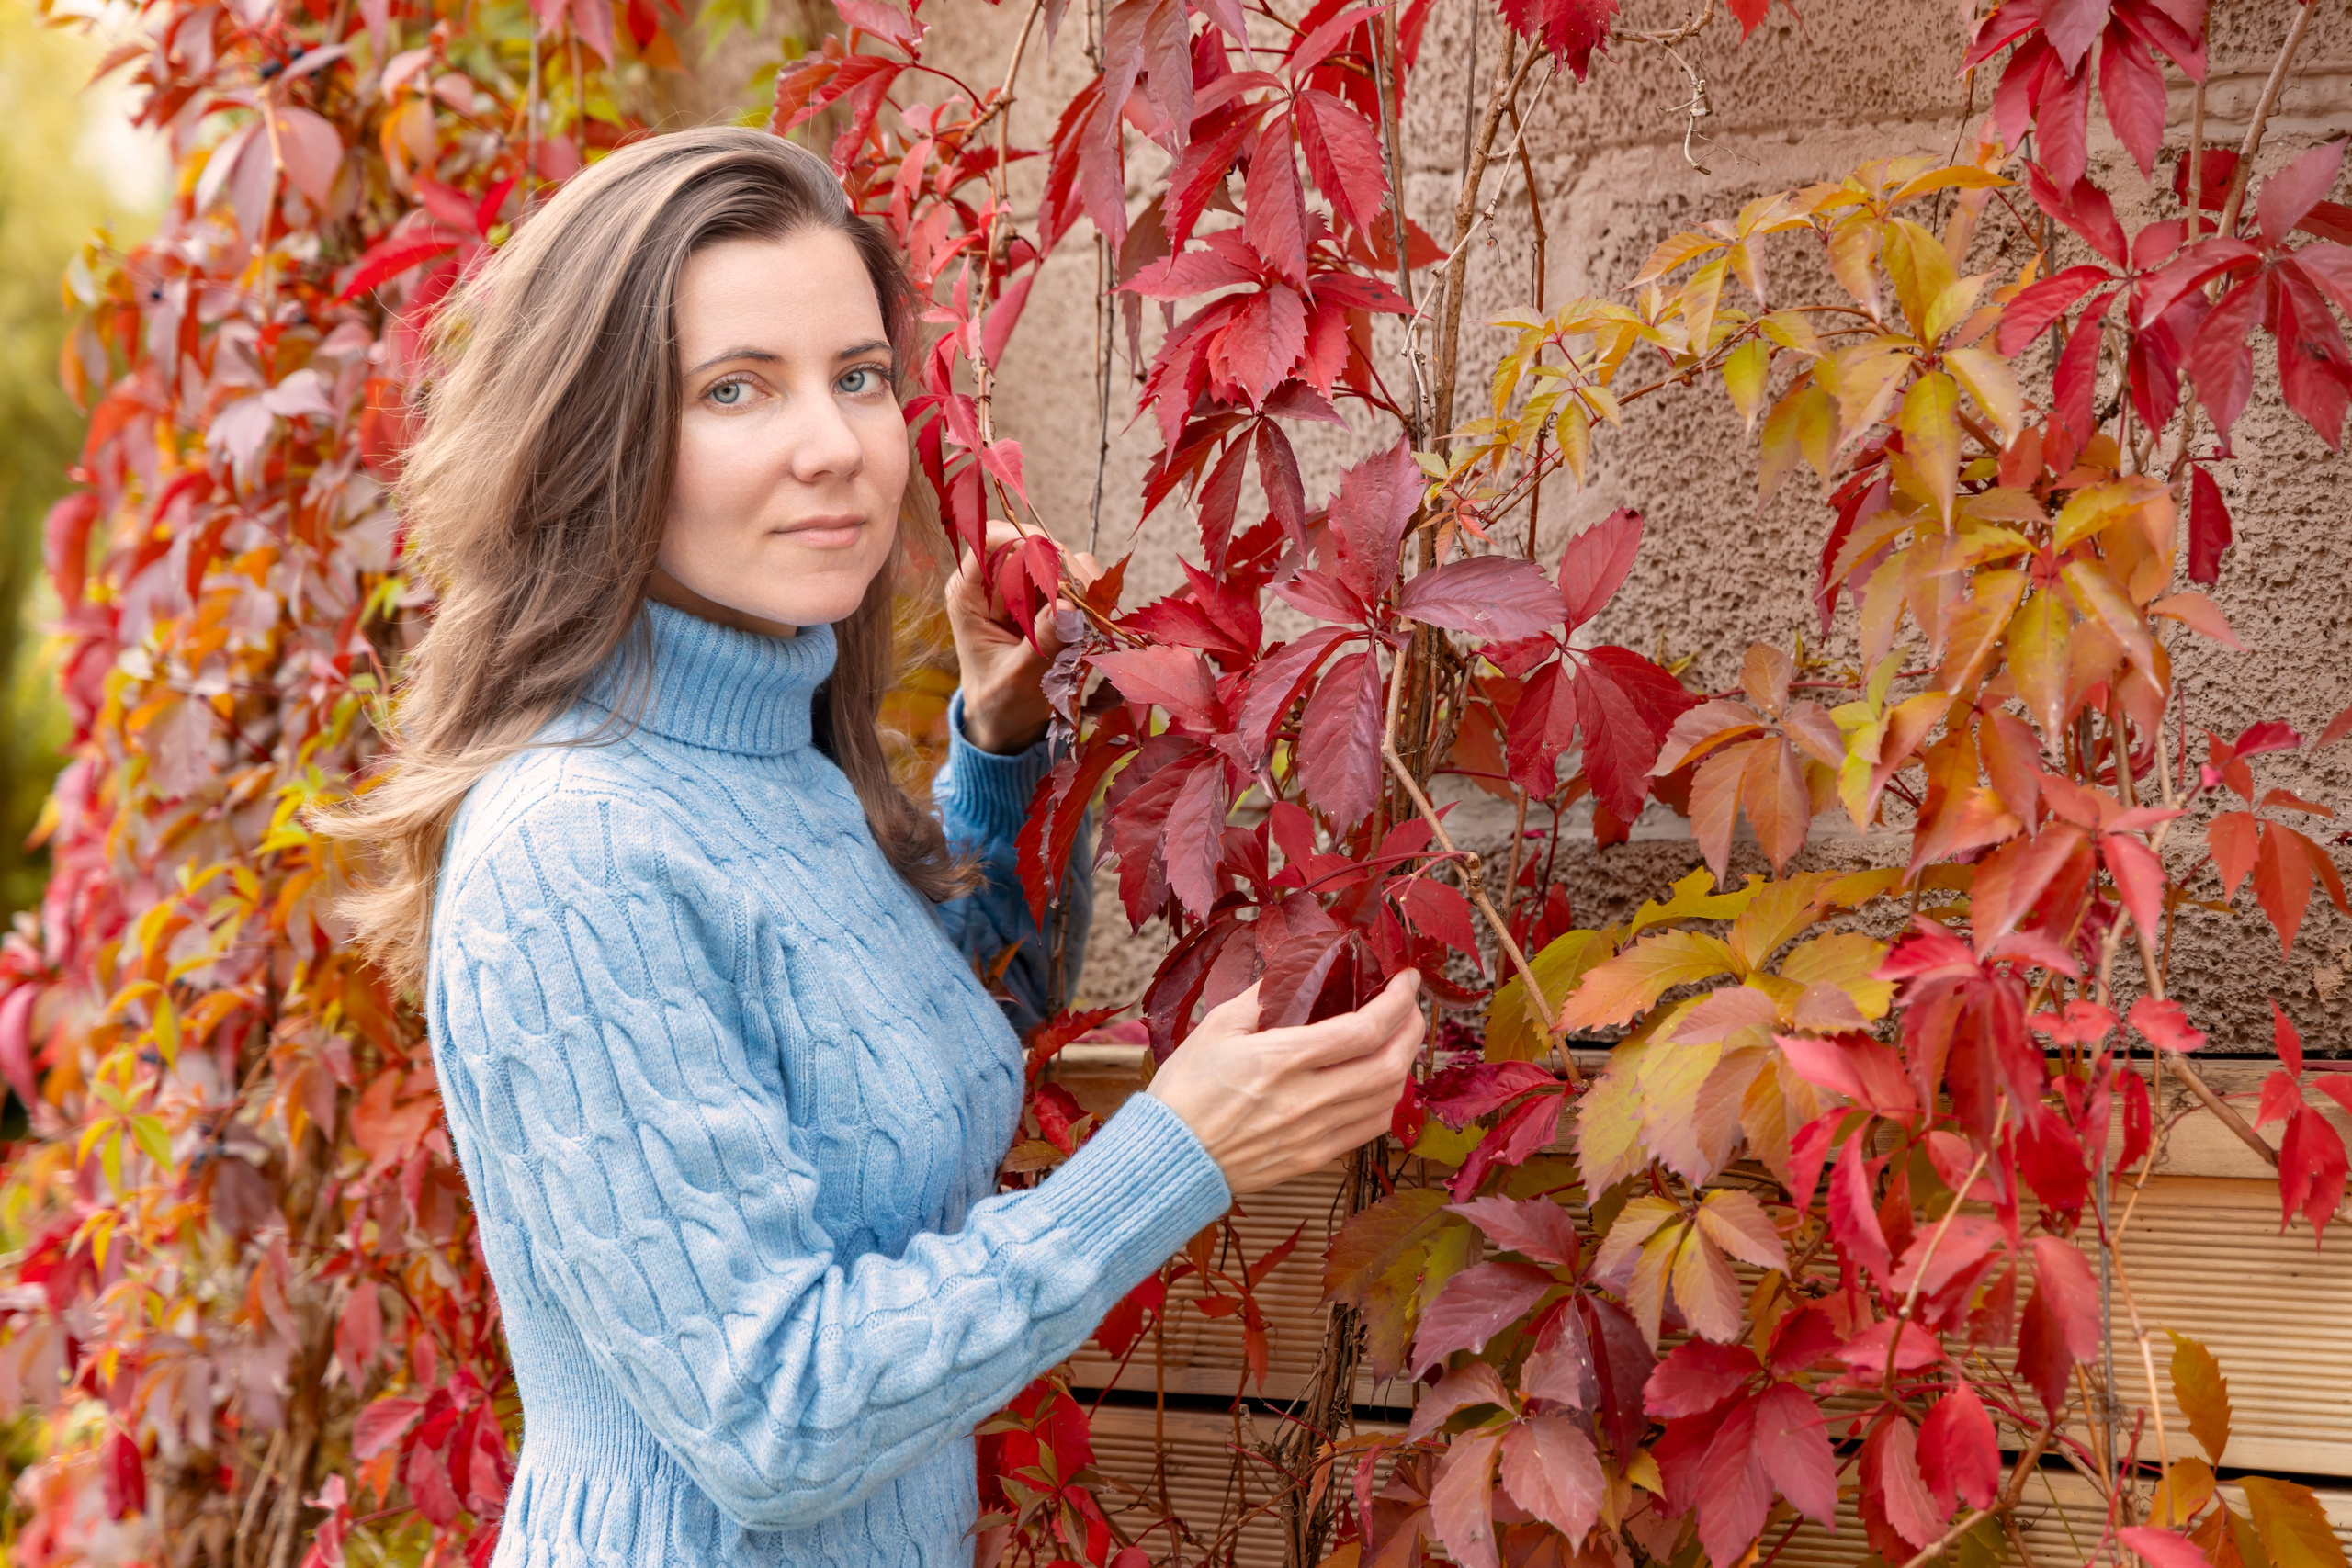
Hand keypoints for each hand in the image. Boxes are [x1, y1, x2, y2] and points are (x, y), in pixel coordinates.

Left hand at [944, 521, 1099, 754]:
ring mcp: (1023, 588)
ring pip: (1058, 559)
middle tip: (1088, 599)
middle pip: (1031, 545)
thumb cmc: (1000, 700)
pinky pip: (1075, 580)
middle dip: (1063, 567)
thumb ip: (1042, 643)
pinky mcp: (1047, 597)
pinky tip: (1093, 618)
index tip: (1055, 558)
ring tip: (1092, 615)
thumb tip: (1069, 606)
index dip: (1020, 538)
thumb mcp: (1017, 677)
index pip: (987, 541)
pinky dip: (1089, 594)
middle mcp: (994, 583)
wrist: (1007, 720)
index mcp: (969, 595)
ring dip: (1081, 582)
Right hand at [1145, 970, 1425, 1194]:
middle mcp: (1305, 1099)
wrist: (1170, 1158)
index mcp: (1281, 1059)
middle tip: (1410, 1007)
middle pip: (1389, 1064)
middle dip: (1412, 1029)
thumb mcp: (1216, 1027)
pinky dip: (1386, 1101)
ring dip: (1404, 1065)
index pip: (1364, 1028)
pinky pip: (1368, 1129)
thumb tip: (1295, 968)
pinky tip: (1378, 1083)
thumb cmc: (1185, 1090)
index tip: (1407, 980)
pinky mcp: (1313, 1158)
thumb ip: (1262, 995)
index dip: (1397, 1001)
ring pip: (1387, 1099)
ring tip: (1398, 1041)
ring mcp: (1314, 1133)